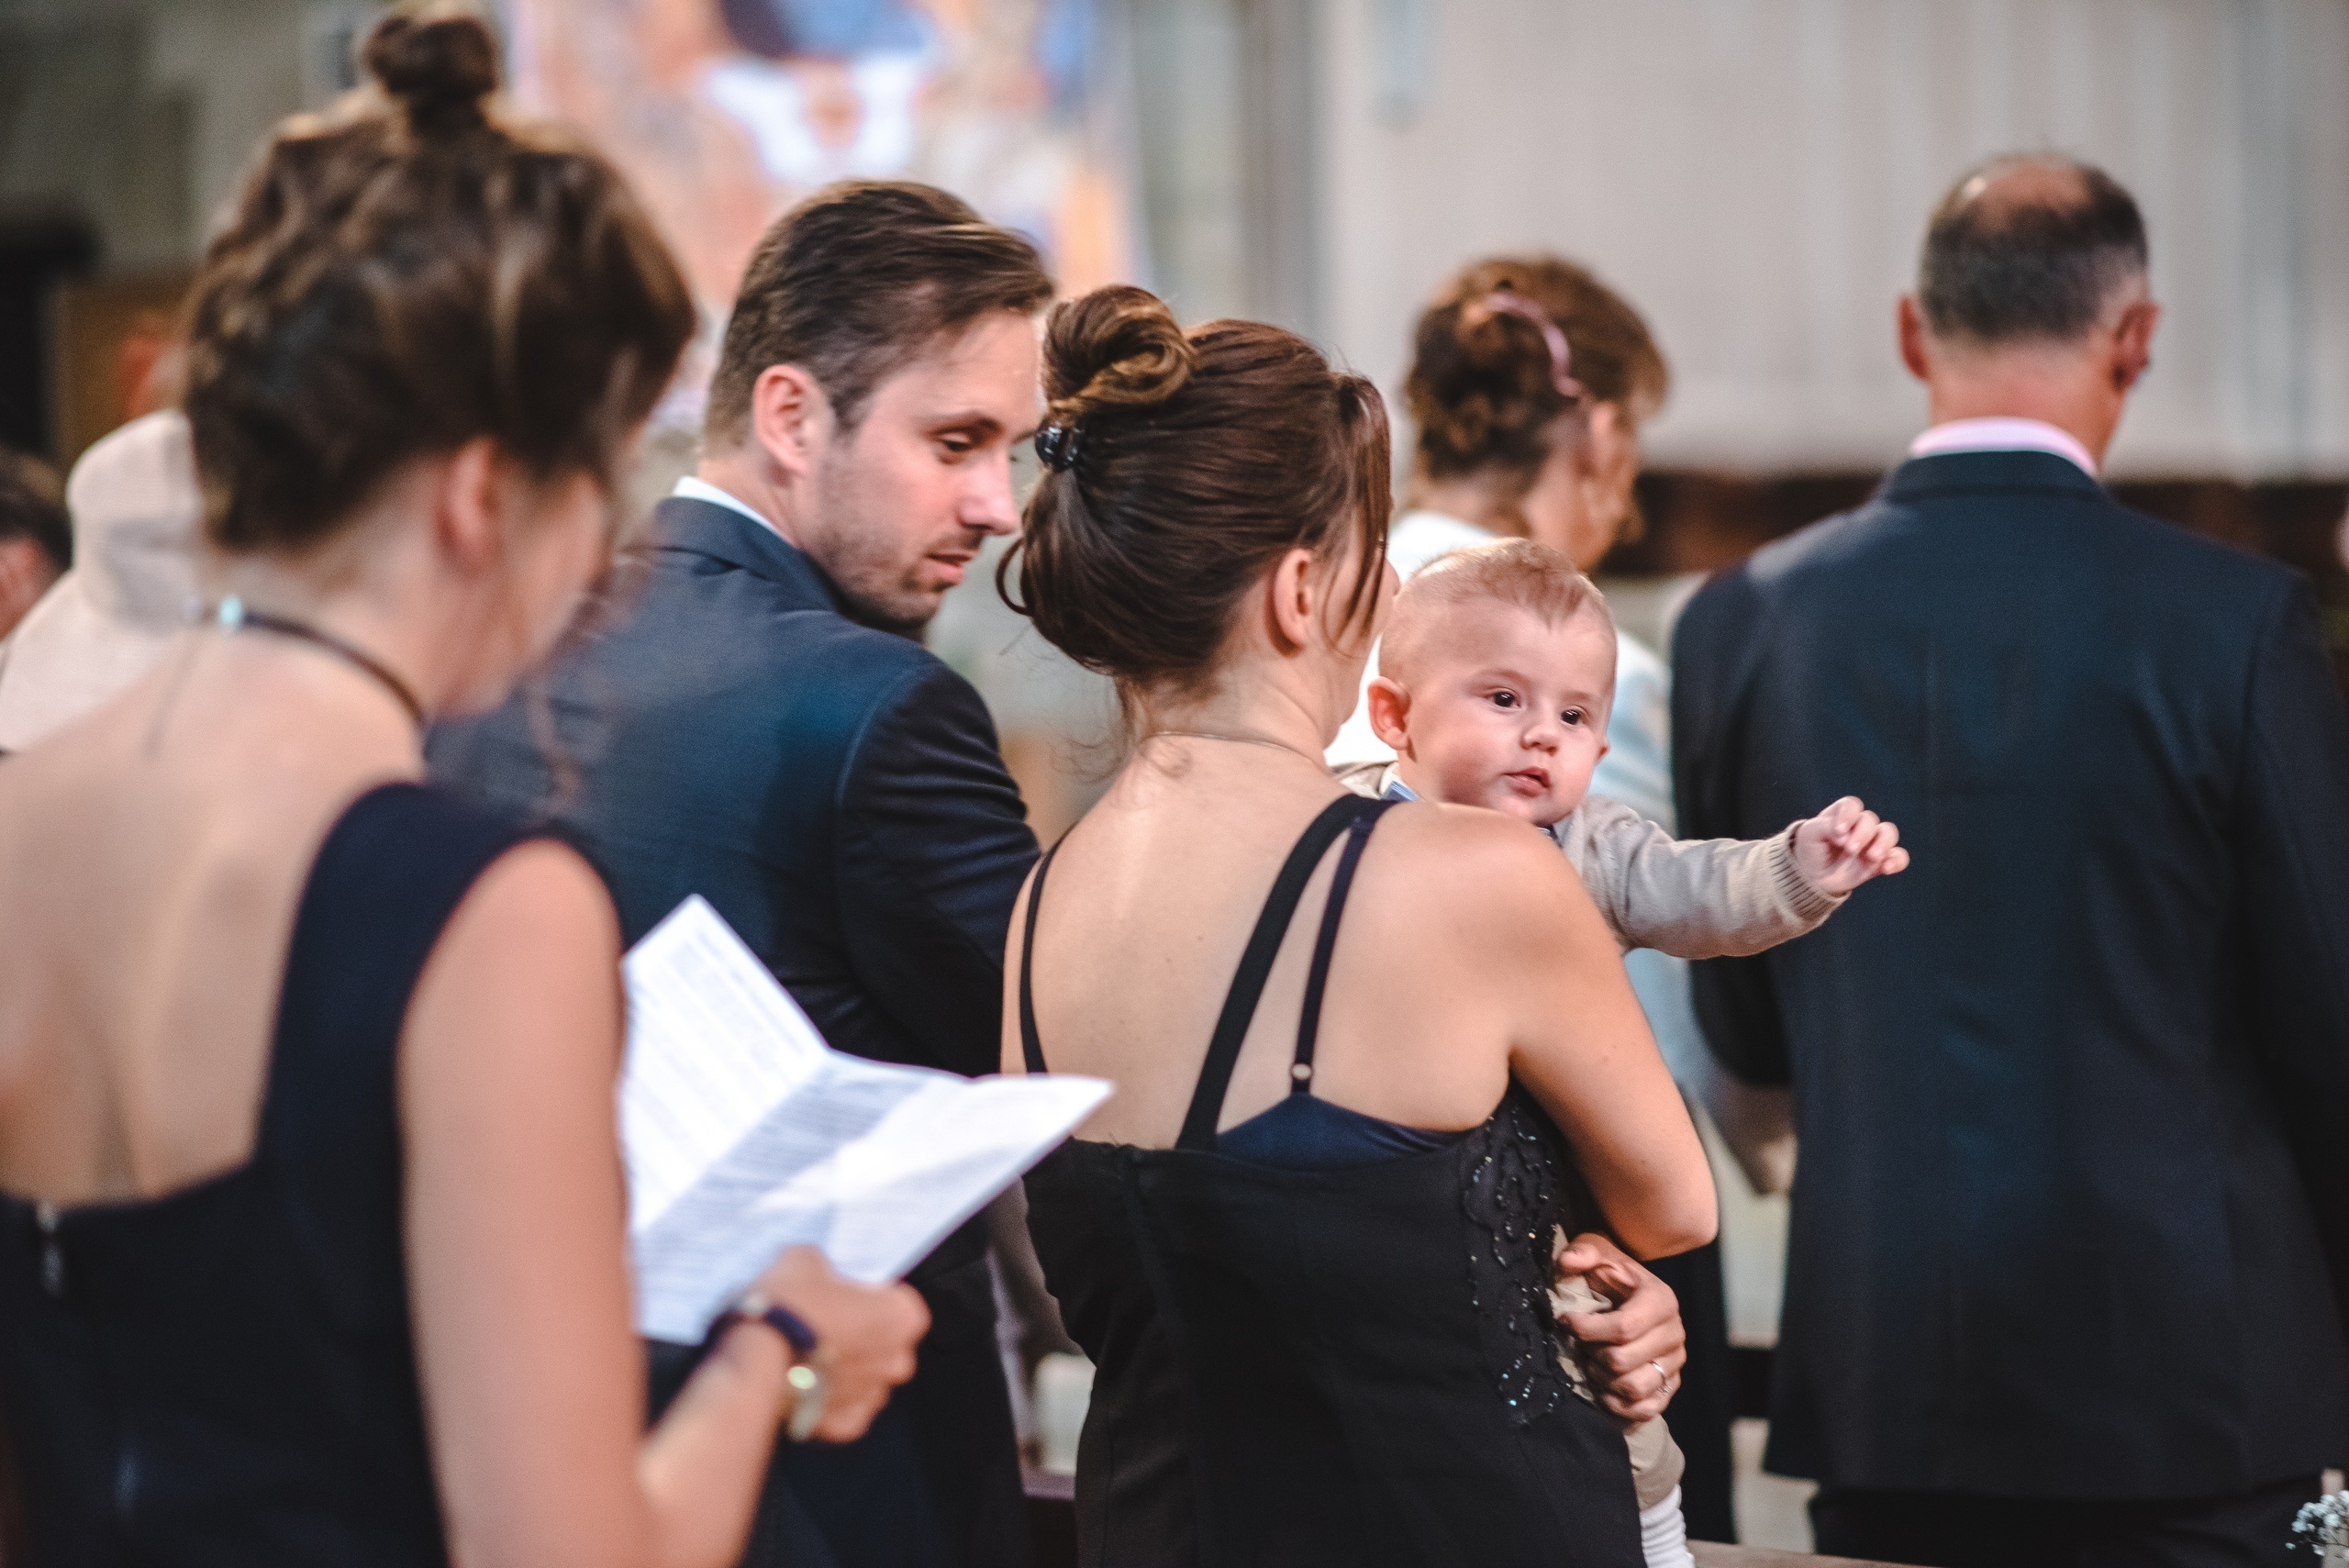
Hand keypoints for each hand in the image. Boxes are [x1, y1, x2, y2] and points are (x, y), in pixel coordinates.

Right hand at [747, 1247, 927, 1443]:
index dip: (869, 1298)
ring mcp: (870, 1396)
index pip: (898, 1303)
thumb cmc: (787, 1311)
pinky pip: (843, 1409)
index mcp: (900, 1316)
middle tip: (824, 1323)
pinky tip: (803, 1382)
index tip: (846, 1296)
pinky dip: (827, 1399)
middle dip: (861, 1336)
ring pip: (865, 1379)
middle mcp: (895, 1361)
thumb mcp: (803, 1260)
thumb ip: (823, 1266)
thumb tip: (815, 1269)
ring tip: (806, 1353)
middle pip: (885, 1344)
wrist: (754, 1361)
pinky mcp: (844, 1425)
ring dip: (843, 1369)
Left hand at [1552, 1233, 1685, 1421]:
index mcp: (1661, 1299)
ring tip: (1590, 1363)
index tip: (1564, 1322)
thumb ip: (1583, 1252)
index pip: (1623, 1327)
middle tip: (1579, 1345)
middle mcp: (1674, 1333)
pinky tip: (1602, 1387)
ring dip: (1602, 1380)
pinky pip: (1645, 1409)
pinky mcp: (1670, 1386)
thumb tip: (1567, 1262)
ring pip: (1633, 1388)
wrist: (1630, 1295)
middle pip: (1622, 1361)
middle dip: (1591, 1355)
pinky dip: (1618, 1404)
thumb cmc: (1610, 1274)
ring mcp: (1675, 1362)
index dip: (1587, 1330)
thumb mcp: (1597, 1252)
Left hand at [1793, 795, 1908, 894]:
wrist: (1814, 877)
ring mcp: (1872, 842)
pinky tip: (1886, 868)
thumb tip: (1844, 833)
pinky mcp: (1881, 861)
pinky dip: (1897, 860)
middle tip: (1850, 849)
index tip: (1839, 831)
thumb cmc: (1811, 849)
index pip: (1852, 805)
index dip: (1848, 815)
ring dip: (1883, 843)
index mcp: (1842, 814)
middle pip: (1870, 820)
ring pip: (1888, 833)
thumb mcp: (1809, 835)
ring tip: (1872, 857)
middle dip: (1862, 834)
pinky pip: (1898, 857)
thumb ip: (1824, 827)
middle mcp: (1860, 825)